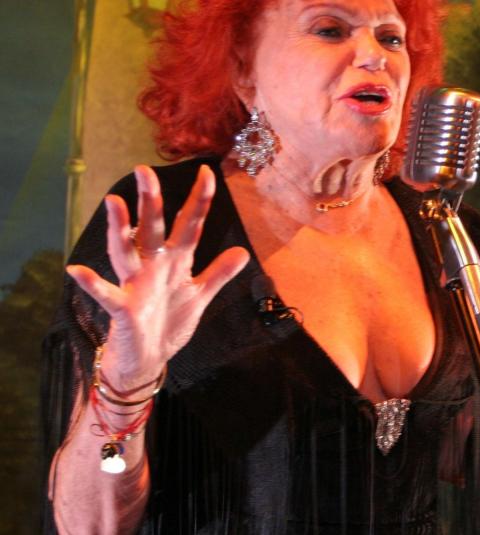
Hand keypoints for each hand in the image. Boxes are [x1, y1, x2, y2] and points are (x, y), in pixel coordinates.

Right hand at [67, 165, 248, 391]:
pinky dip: (92, 283)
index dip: (199, 201)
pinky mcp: (123, 309)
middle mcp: (152, 267)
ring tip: (112, 202)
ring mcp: (135, 285)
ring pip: (126, 251)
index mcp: (174, 262)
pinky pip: (106, 294)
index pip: (189, 226)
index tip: (208, 172)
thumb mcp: (199, 296)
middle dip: (150, 200)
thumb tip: (242, 251)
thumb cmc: (169, 323)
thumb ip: (218, 273)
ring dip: (119, 228)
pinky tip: (76, 270)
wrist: (148, 358)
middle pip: (151, 228)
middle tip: (145, 170)